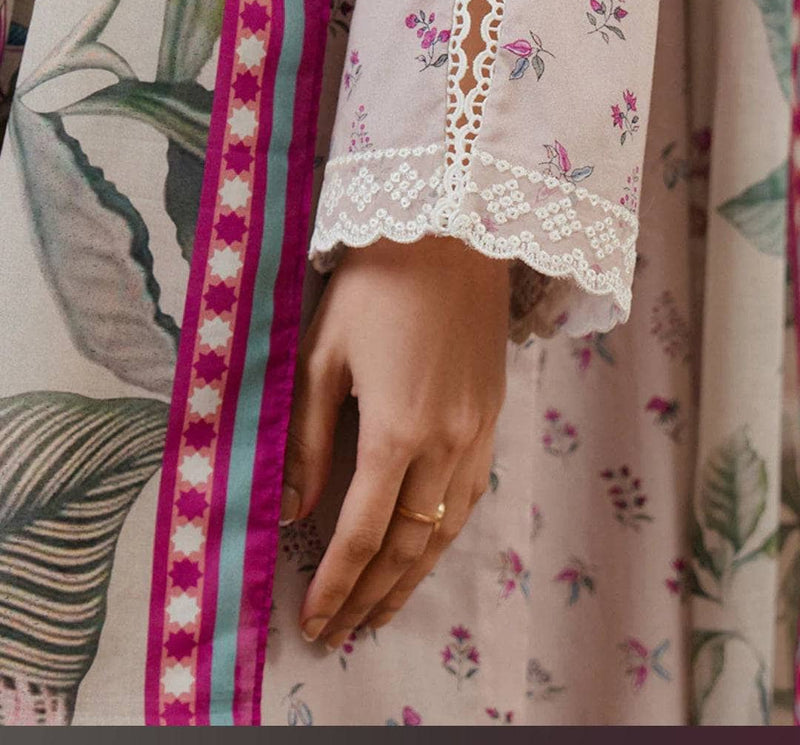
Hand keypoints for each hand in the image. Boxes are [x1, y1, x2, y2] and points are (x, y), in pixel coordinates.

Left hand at [279, 234, 509, 651]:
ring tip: (382, 612)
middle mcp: (444, 445)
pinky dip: (445, 537)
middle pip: (409, 548)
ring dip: (413, 579)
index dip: (335, 586)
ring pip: (447, 531)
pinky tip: (429, 548)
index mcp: (395, 431)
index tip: (313, 622)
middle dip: (372, 598)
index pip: (362, 534)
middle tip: (342, 633)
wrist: (451, 234)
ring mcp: (477, 433)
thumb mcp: (323, 354)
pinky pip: (471, 497)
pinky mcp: (494, 416)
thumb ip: (307, 436)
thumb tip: (293, 508)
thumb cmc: (375, 285)